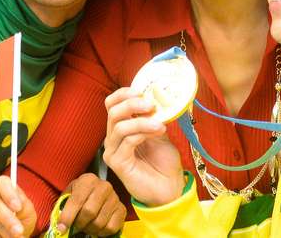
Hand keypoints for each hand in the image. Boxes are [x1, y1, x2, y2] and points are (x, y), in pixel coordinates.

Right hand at [0, 176, 34, 237]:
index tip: (18, 207)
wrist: (13, 233)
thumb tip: (20, 206)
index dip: (9, 194)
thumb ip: (25, 205)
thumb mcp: (27, 210)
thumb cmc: (21, 217)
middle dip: (8, 219)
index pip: (2, 183)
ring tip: (17, 237)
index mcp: (3, 188)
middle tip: (19, 230)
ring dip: (6, 232)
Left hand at [52, 173, 125, 235]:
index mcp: (88, 180)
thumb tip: (60, 226)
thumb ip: (63, 207)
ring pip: (99, 222)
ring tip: (86, 226)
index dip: (67, 217)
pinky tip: (97, 228)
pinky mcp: (122, 209)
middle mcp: (104, 186)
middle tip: (76, 226)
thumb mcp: (69, 194)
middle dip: (79, 224)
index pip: (77, 200)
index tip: (61, 228)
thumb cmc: (79, 194)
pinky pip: (111, 228)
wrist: (97, 192)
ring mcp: (115, 197)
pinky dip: (102, 233)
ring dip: (89, 229)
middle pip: (89, 212)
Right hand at [102, 87, 184, 206]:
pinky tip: (157, 132)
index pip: (111, 104)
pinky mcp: (117, 164)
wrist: (169, 187)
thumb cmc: (163, 162)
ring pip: (119, 126)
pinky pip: (126, 141)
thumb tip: (157, 96)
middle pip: (112, 112)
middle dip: (132, 104)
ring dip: (142, 121)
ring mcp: (113, 151)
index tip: (141, 92)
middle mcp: (113, 137)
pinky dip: (142, 133)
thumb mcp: (160, 131)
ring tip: (160, 125)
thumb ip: (154, 116)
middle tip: (151, 105)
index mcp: (121, 126)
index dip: (123, 94)